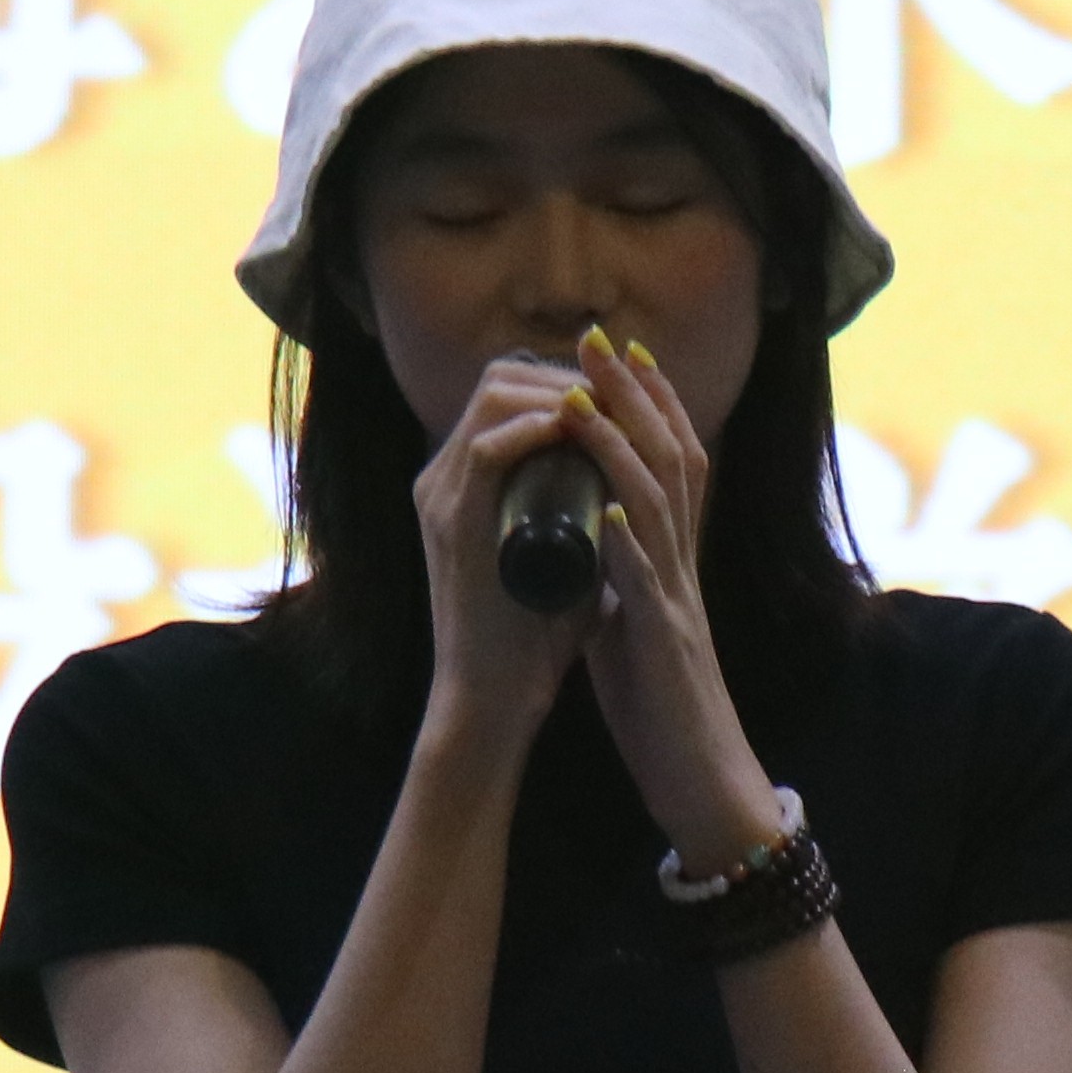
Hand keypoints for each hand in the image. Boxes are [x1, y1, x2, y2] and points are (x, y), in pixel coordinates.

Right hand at [411, 346, 606, 763]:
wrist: (495, 696)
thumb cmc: (535, 633)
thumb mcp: (563, 553)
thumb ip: (580, 515)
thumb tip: (628, 483)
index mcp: (466, 481)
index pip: (511, 391)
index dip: (568, 381)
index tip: (620, 396)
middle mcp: (445, 477)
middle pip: (500, 380)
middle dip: (565, 376)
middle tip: (617, 396)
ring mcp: (443, 495)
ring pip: (494, 398)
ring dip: (557, 393)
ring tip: (604, 409)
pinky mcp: (450, 521)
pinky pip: (488, 449)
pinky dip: (533, 429)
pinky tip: (571, 432)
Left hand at [540, 328, 786, 868]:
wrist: (699, 779)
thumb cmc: (661, 707)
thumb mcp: (631, 623)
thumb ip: (616, 579)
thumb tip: (586, 540)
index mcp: (672, 560)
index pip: (672, 463)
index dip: (650, 403)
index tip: (618, 352)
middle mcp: (684, 567)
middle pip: (672, 462)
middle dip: (634, 398)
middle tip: (599, 339)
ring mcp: (679, 602)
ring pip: (659, 509)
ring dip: (623, 451)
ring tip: (587, 402)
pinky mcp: (666, 646)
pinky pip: (647, 587)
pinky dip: (627, 545)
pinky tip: (605, 510)